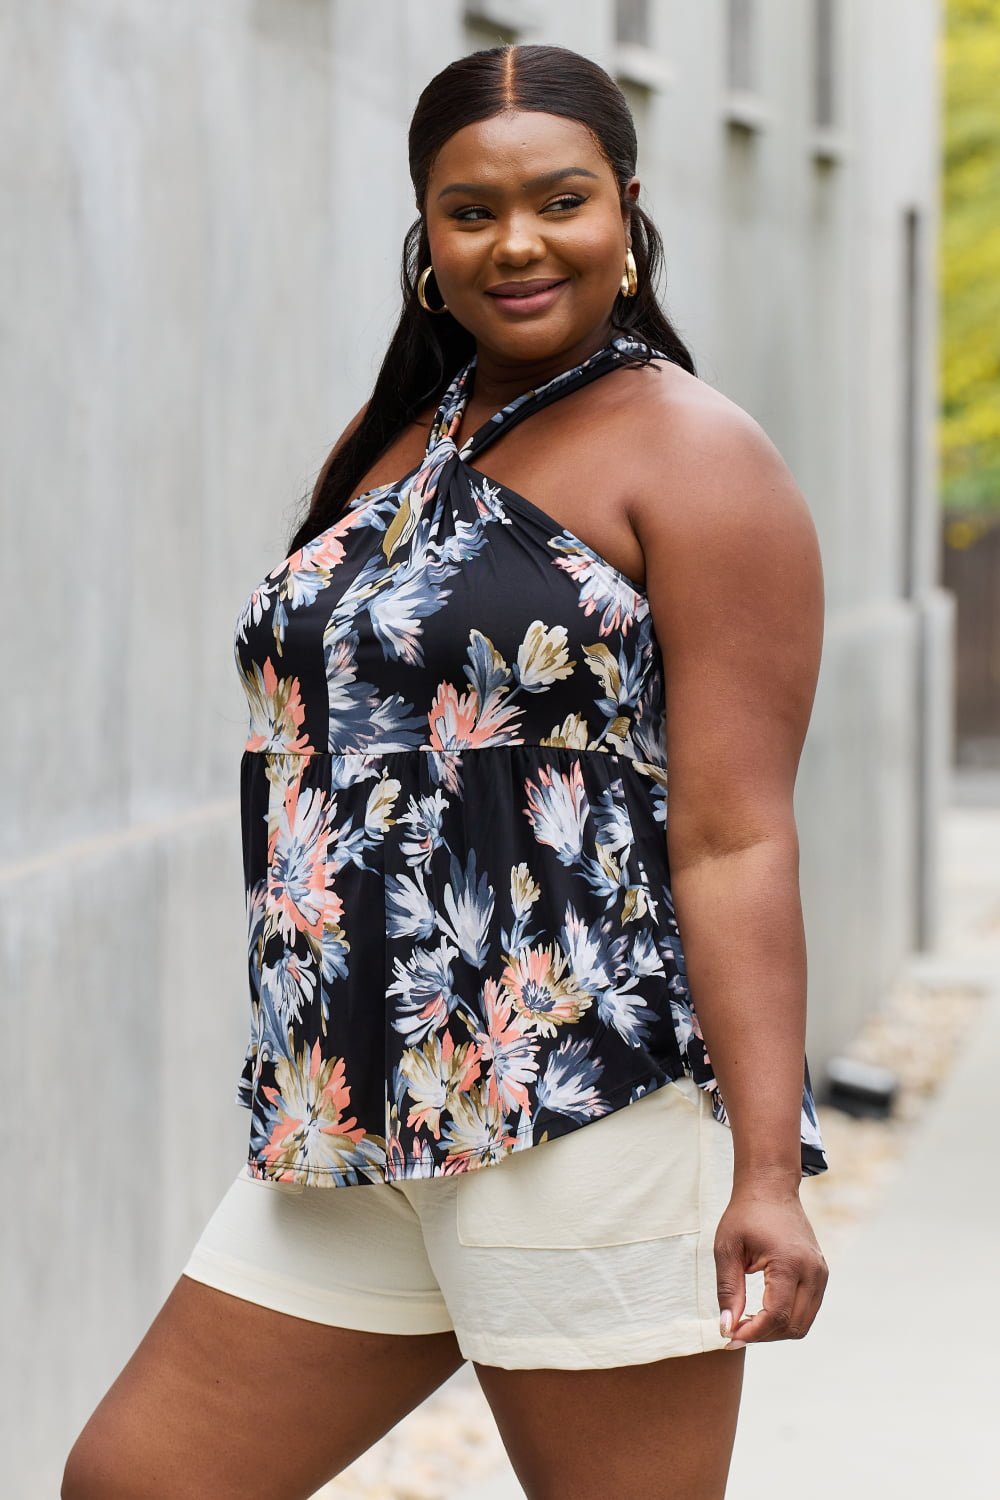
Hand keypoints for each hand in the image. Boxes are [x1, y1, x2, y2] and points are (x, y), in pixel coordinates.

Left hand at [714, 1182, 828, 1347]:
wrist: (771, 1188)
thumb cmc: (745, 1215)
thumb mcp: (726, 1249)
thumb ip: (728, 1290)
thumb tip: (727, 1328)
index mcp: (789, 1262)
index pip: (775, 1315)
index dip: (752, 1333)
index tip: (728, 1337)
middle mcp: (812, 1271)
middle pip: (793, 1326)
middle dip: (762, 1336)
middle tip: (733, 1332)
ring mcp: (821, 1273)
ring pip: (803, 1324)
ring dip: (775, 1331)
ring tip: (746, 1323)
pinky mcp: (821, 1274)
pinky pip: (807, 1310)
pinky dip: (786, 1319)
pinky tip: (761, 1312)